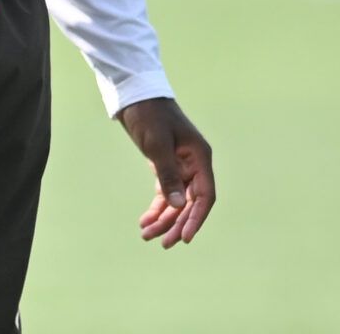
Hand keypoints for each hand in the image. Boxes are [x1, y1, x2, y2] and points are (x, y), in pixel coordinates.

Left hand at [118, 97, 215, 246]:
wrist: (134, 96)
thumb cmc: (149, 116)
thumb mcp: (157, 145)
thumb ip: (167, 174)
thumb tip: (178, 205)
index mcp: (200, 158)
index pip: (205, 196)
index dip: (196, 218)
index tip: (185, 238)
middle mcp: (194, 165)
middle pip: (191, 203)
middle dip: (177, 224)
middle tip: (162, 243)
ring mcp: (180, 167)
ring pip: (176, 201)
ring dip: (164, 219)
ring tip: (146, 236)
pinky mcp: (166, 166)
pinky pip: (165, 193)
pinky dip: (156, 207)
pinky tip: (145, 221)